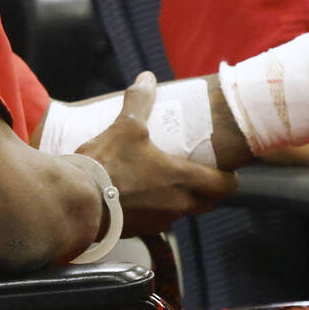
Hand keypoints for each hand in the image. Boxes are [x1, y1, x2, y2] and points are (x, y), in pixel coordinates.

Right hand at [78, 72, 238, 234]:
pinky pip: (157, 224)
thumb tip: (147, 78)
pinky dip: (155, 215)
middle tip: (197, 175)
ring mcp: (158, 221)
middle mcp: (177, 204)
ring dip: (178, 201)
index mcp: (181, 178)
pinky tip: (140, 201)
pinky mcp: (139, 231)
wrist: (79, 200)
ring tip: (164, 184)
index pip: (223, 186)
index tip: (226, 172)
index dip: (228, 179)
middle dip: (205, 191)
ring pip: (180, 213)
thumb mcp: (126, 126)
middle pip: (206, 202)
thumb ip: (139, 100)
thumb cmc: (108, 163)